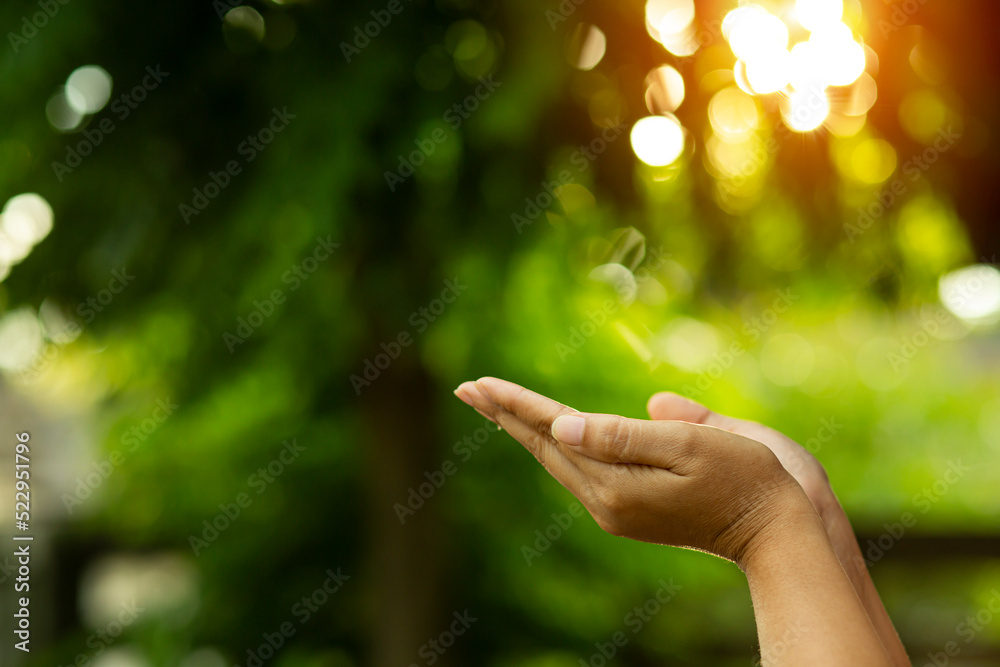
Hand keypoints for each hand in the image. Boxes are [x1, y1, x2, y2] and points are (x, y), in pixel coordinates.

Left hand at [454, 377, 813, 567]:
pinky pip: (580, 471)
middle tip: (468, 388)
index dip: (514, 405)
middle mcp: (607, 502)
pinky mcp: (632, 509)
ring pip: (559, 460)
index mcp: (616, 484)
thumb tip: (563, 424)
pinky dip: (556, 446)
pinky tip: (548, 434)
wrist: (780, 529)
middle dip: (505, 416)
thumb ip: (623, 435)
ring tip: (495, 407)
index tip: (477, 384)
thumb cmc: (746, 476)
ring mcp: (618, 510)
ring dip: (525, 431)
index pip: (553, 432)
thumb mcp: (688, 448)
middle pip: (544, 448)